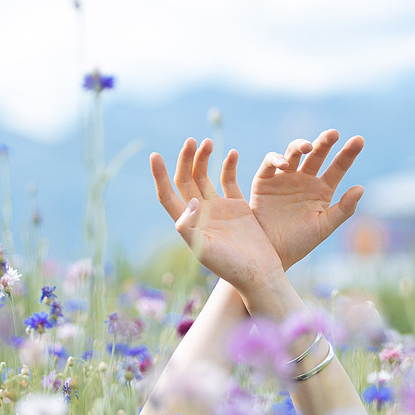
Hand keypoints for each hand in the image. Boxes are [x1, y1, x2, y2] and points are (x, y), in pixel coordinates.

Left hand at [151, 138, 283, 293]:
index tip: (155, 155)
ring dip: (203, 158)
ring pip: (204, 176)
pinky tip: (232, 153)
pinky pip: (230, 180)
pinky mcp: (238, 206)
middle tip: (191, 141)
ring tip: (206, 142)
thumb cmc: (231, 268)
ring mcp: (219, 208)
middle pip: (186, 180)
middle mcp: (200, 213)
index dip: (159, 176)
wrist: (259, 274)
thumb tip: (189, 202)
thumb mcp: (206, 251)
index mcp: (188, 224)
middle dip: (185, 159)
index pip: (168, 195)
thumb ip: (191, 228)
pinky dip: (229, 165)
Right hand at [249, 129, 364, 267]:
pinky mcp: (264, 182)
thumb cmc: (300, 243)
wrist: (271, 255)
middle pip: (317, 154)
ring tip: (307, 147)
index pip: (338, 166)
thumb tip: (361, 188)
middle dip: (324, 142)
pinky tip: (283, 163)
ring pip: (293, 154)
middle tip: (333, 134)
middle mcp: (305, 180)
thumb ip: (343, 209)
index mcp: (323, 189)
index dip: (348, 153)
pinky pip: (269, 165)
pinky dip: (274, 159)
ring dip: (299, 146)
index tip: (359, 140)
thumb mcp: (324, 227)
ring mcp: (285, 178)